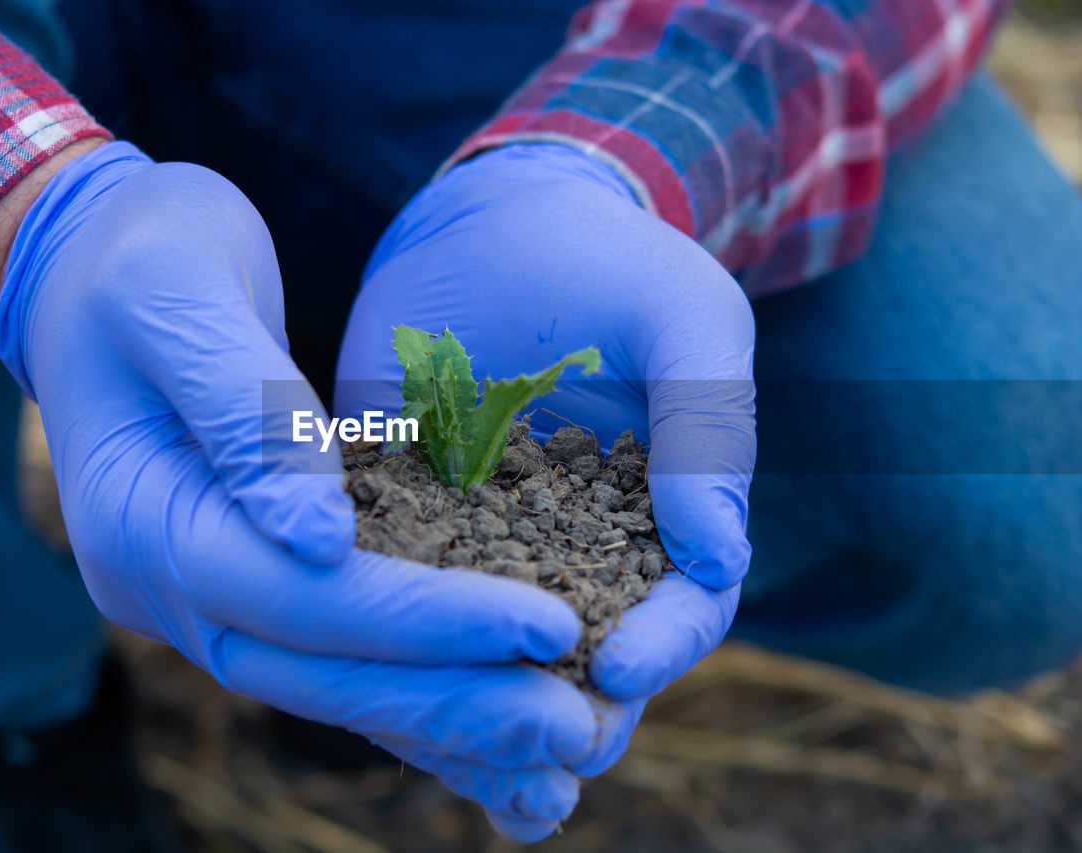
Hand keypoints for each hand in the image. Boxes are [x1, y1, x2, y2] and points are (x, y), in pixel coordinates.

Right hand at [0, 142, 611, 834]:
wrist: (91, 267)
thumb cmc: (138, 260)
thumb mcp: (177, 297)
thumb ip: (247, 414)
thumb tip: (319, 541)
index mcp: (144, 522)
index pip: (300, 599)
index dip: (425, 621)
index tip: (547, 625)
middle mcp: (168, 587)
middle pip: (323, 673)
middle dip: (454, 700)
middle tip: (577, 727)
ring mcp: (205, 596)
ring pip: (336, 685)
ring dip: (450, 719)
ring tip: (565, 743)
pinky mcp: (253, 581)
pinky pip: (341, 655)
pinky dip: (421, 692)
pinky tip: (502, 719)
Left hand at [336, 143, 755, 793]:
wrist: (488, 218)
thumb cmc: (605, 259)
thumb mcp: (682, 314)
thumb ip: (709, 423)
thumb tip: (718, 553)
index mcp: (662, 511)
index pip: (684, 603)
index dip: (665, 646)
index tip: (621, 669)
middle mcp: (574, 544)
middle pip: (583, 656)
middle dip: (568, 716)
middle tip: (543, 758)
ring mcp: (484, 539)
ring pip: (486, 649)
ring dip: (480, 716)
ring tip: (470, 775)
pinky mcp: (401, 518)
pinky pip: (397, 595)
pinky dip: (388, 650)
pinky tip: (363, 690)